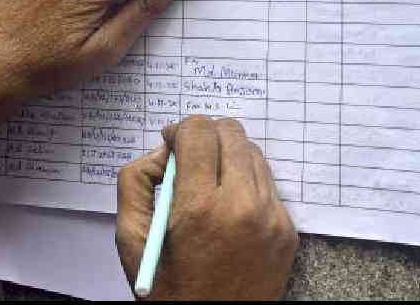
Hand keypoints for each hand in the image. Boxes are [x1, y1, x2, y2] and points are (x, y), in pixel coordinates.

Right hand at [116, 116, 298, 300]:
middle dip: (205, 137)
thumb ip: (135, 181)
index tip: (171, 143)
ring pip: (253, 153)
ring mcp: (271, 218)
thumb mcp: (131, 239)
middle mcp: (242, 207)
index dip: (180, 130)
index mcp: (199, 208)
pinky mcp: (287, 230)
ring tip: (210, 185)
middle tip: (190, 158)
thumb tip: (162, 151)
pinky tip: (228, 208)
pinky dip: (246, 184)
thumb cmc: (168, 290)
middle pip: (231, 133)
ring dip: (228, 157)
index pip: (198, 131)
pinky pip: (268, 184)